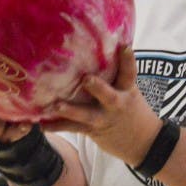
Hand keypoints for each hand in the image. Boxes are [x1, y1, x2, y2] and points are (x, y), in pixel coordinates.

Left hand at [43, 47, 160, 166]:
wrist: (143, 143)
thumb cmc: (132, 108)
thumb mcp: (130, 91)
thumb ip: (117, 73)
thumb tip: (105, 43)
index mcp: (127, 90)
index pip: (129, 73)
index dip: (128, 60)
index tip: (124, 46)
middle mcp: (116, 104)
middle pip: (108, 95)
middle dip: (97, 88)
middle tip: (87, 79)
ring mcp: (103, 118)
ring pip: (86, 115)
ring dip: (71, 110)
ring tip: (57, 106)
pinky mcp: (91, 129)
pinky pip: (72, 127)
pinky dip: (57, 126)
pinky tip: (42, 124)